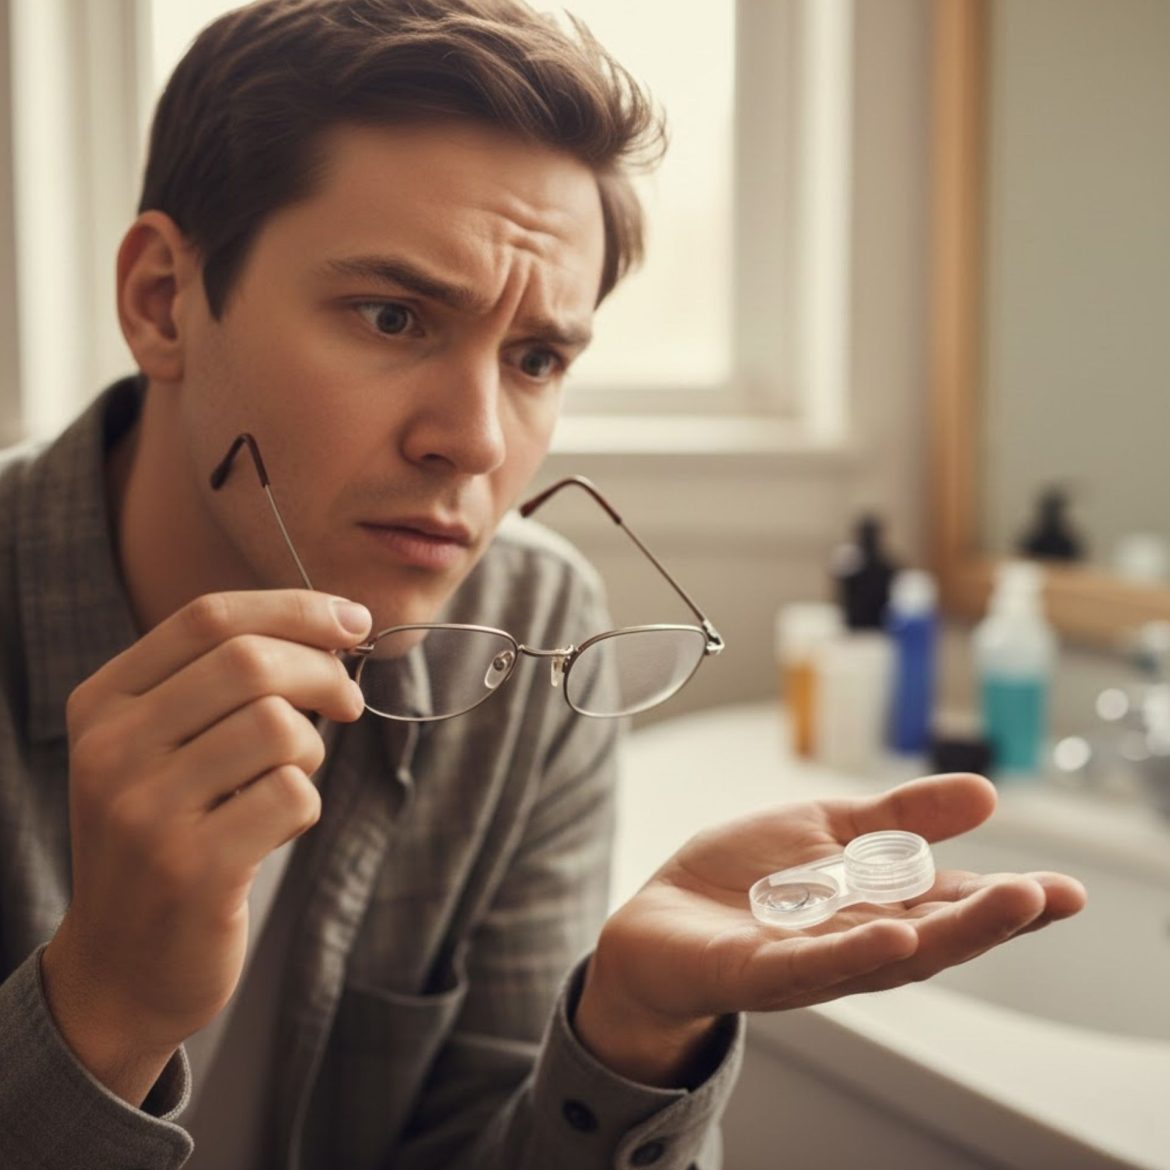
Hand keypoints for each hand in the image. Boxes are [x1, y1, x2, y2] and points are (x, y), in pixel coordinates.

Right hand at [41, 589, 371, 1104]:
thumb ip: (227, 682)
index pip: (208, 617)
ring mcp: (145, 811)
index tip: (354, 621)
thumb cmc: (171, 836)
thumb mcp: (167, 747)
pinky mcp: (192, 869)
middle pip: (250, 661)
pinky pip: (292, 795)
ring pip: (277, 725)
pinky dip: (306, 805)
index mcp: (102, 703)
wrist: (123, 969)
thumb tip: (339, 624)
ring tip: (293, 778)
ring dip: (311, 748)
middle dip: (323, 672)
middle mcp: (111, 749)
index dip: (296, 608)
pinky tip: (277, 829)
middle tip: (349, 702)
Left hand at [575, 773, 1086, 1084]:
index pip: (951, 904)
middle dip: (994, 917)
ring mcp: (810, 962)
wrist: (659, 921)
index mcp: (876, 908)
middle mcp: (855, 941)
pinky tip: (896, 935)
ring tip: (1005, 903)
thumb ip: (900, 817)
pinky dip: (854, 952)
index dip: (1006, 899)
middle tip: (1052, 895)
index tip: (1063, 888)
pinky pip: (810, 964)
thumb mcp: (828, 830)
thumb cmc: (744, 880)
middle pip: (935, 933)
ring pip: (889, 953)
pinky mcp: (757, 972)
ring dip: (948, 932)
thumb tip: (985, 792)